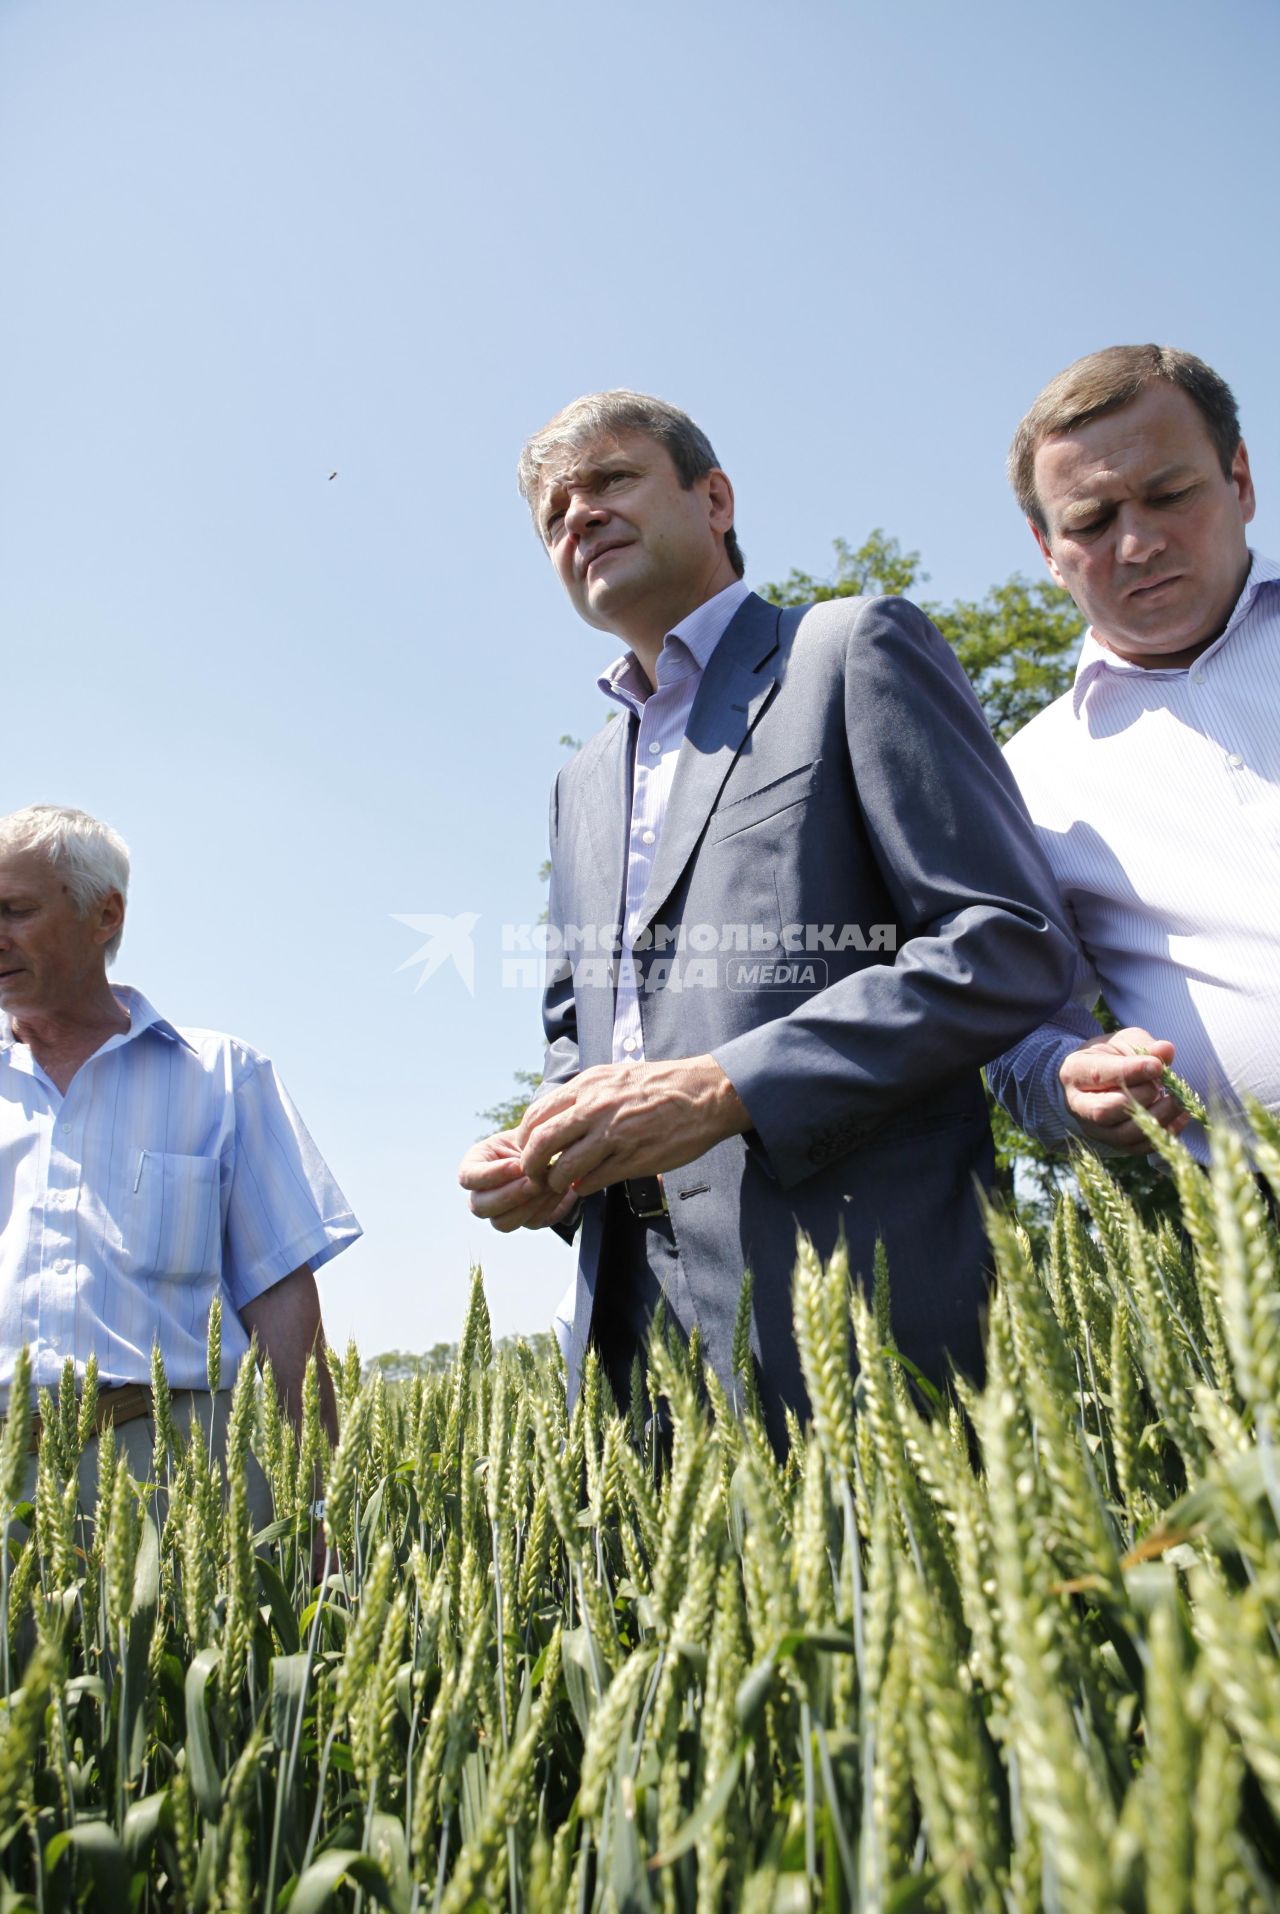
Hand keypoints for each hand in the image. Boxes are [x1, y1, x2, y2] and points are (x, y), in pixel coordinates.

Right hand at [458, 1129, 580, 1232]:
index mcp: (472, 1167)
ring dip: (529, 1206)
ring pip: (503, 1223)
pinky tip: (562, 1191)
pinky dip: (548, 1208)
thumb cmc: (532, 1136)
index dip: (491, 1175)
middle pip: (480, 1208)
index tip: (518, 1165)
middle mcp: (480, 1195)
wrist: (553, 1148)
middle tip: (536, 1181)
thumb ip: (519, 1147)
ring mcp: (500, 1212)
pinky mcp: (525, 1221)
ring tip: (551, 1186)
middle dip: (511, 1195)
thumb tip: (523, 1166)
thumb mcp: (522, 1134)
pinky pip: (532, 1223)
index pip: (468, 1178)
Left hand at [517, 1055, 750, 1197]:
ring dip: (556, 1183)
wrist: (704, 1095)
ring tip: (561, 1184)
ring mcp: (613, 1135)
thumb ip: (583, 1096)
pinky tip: (587, 1184)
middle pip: (540, 1144)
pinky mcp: (632, 1159)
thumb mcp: (614, 1077)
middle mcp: (595, 1108)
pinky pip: (593, 1181)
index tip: (528, 1150)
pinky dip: (583, 1188)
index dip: (525, 1139)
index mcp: (588, 1085)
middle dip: (530, 1166)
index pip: (536, 1115)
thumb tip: (556, 1120)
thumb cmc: (659, 1086)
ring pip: (564, 1169)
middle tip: (535, 1175)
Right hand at [1059, 1027, 1189, 1154]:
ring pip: (1123, 1133)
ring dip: (1156, 1118)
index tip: (1157, 1066)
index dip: (1130, 1071)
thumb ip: (1144, 1044)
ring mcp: (1095, 1129)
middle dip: (1141, 1098)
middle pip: (1105, 1111)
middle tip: (1162, 1085)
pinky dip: (1164, 1133)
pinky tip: (1180, 1116)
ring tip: (1176, 1101)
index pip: (1099, 1075)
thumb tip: (1165, 1050)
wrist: (1102, 1079)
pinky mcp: (1114, 1144)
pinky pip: (1139, 1147)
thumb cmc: (1112, 1056)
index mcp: (1075, 1071)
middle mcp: (1079, 1105)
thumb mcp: (1124, 1041)